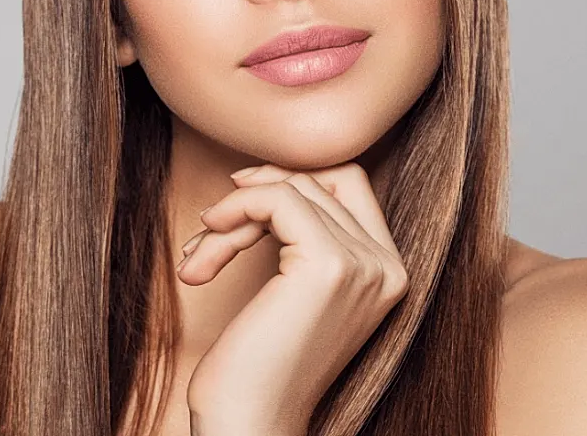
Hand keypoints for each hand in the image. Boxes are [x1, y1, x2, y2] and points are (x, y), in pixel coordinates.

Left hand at [177, 161, 408, 435]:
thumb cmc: (257, 368)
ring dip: (231, 215)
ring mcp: (364, 265)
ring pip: (292, 188)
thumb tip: (263, 175)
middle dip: (257, 193)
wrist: (250, 425)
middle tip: (211, 226)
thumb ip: (299, 238)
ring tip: (198, 257)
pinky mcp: (329, 266)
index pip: (348, 183)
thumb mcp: (289, 291)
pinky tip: (202, 251)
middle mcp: (388, 266)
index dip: (290, 178)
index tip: (237, 197)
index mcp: (388, 272)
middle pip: (321, 178)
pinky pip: (277, 199)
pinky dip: (233, 211)